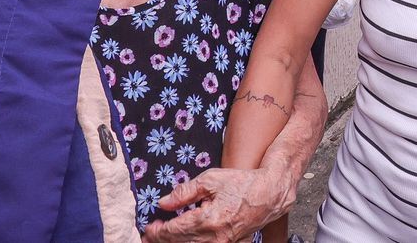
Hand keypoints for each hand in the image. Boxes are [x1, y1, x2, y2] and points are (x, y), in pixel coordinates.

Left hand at [143, 166, 289, 241]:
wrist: (268, 195)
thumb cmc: (241, 184)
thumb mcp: (211, 180)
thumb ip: (185, 192)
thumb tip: (164, 203)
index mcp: (208, 220)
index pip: (173, 231)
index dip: (157, 232)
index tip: (148, 229)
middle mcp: (214, 238)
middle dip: (162, 240)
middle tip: (150, 235)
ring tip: (164, 238)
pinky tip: (184, 238)